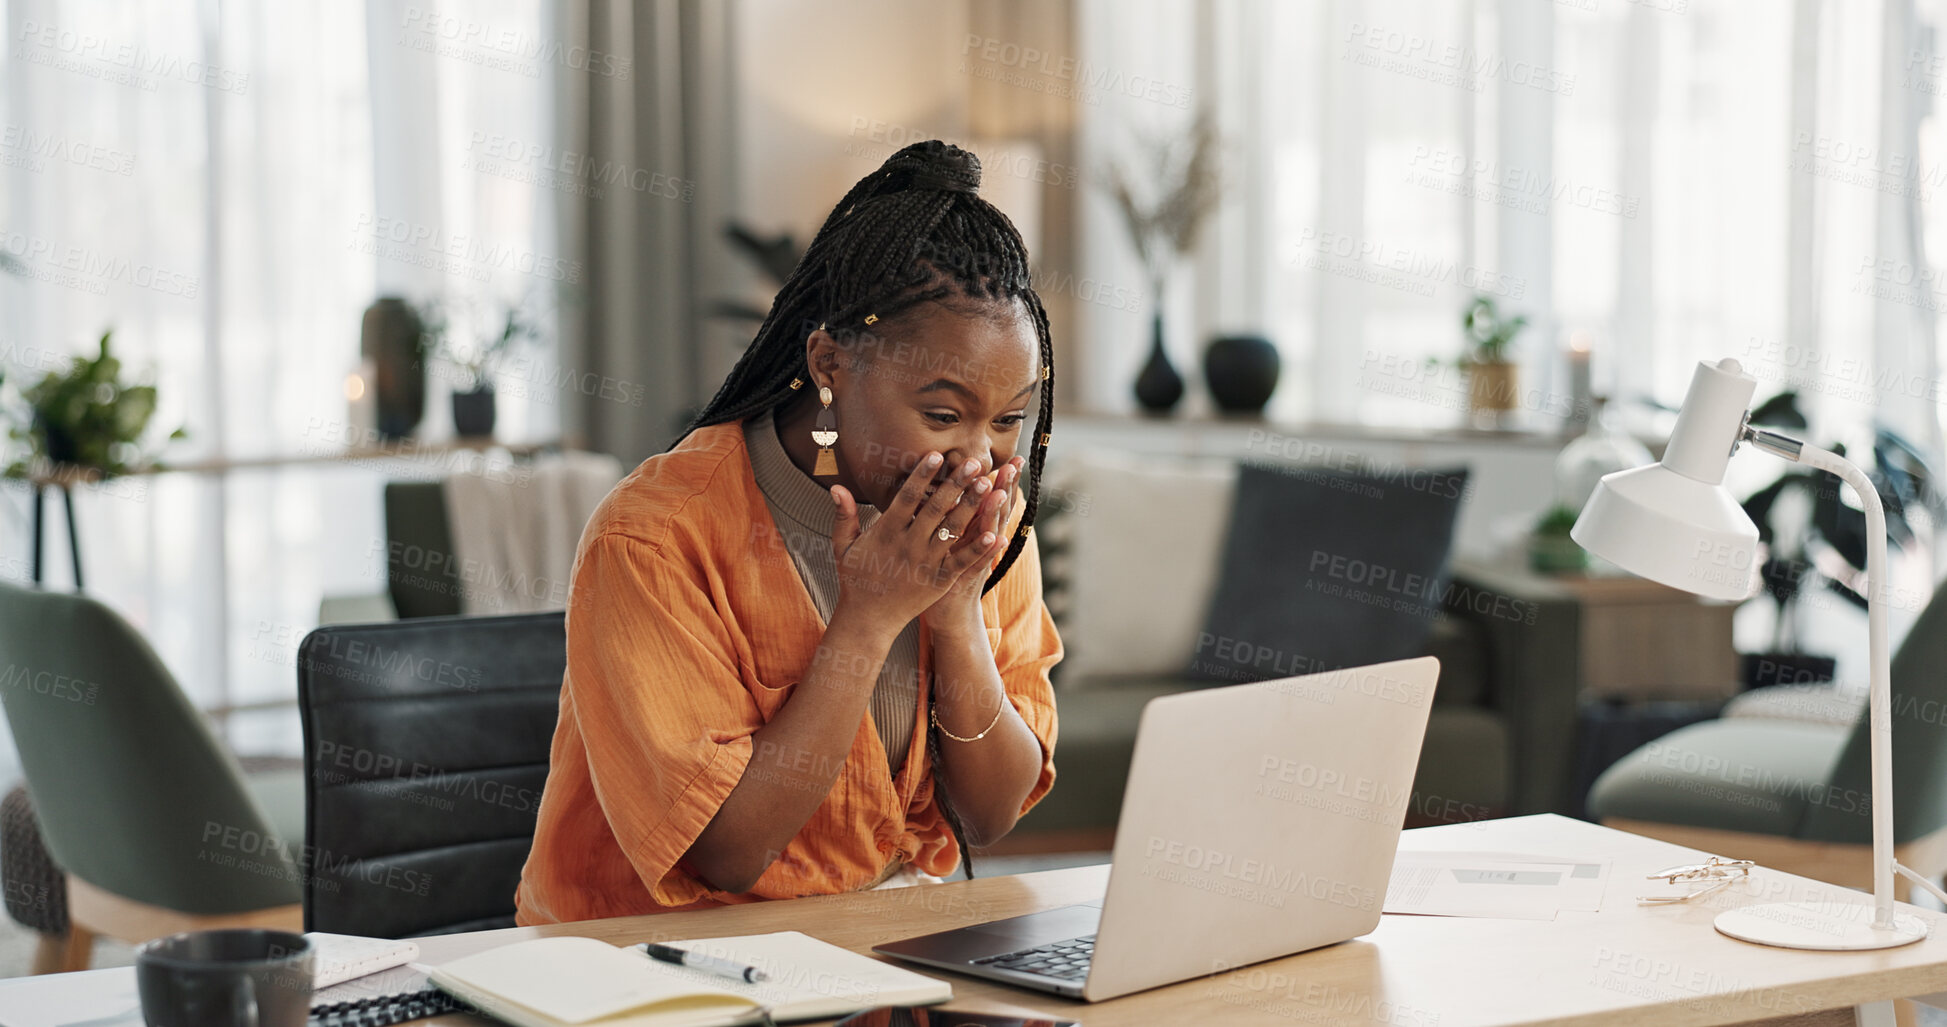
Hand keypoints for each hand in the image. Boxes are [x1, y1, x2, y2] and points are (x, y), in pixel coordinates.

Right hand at [830, 452, 1005, 633]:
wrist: (867, 620)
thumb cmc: (856, 579)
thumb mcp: (843, 546)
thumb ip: (844, 515)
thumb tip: (836, 486)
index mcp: (886, 532)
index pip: (907, 497)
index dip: (923, 476)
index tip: (937, 455)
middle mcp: (908, 545)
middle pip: (936, 509)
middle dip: (957, 484)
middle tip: (974, 462)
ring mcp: (925, 564)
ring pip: (953, 531)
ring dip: (973, 508)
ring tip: (990, 486)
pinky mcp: (939, 582)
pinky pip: (962, 562)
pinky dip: (980, 549)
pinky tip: (997, 534)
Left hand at [921, 456, 1024, 636]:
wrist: (950, 614)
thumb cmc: (944, 572)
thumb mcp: (952, 542)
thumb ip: (954, 515)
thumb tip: (951, 487)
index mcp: (976, 530)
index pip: (993, 499)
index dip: (1004, 480)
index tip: (1014, 457)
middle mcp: (982, 542)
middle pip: (997, 510)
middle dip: (1005, 486)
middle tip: (1014, 464)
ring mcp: (977, 558)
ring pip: (991, 531)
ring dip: (998, 511)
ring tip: (1004, 491)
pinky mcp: (966, 575)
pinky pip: (979, 560)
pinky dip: (989, 550)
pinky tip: (998, 537)